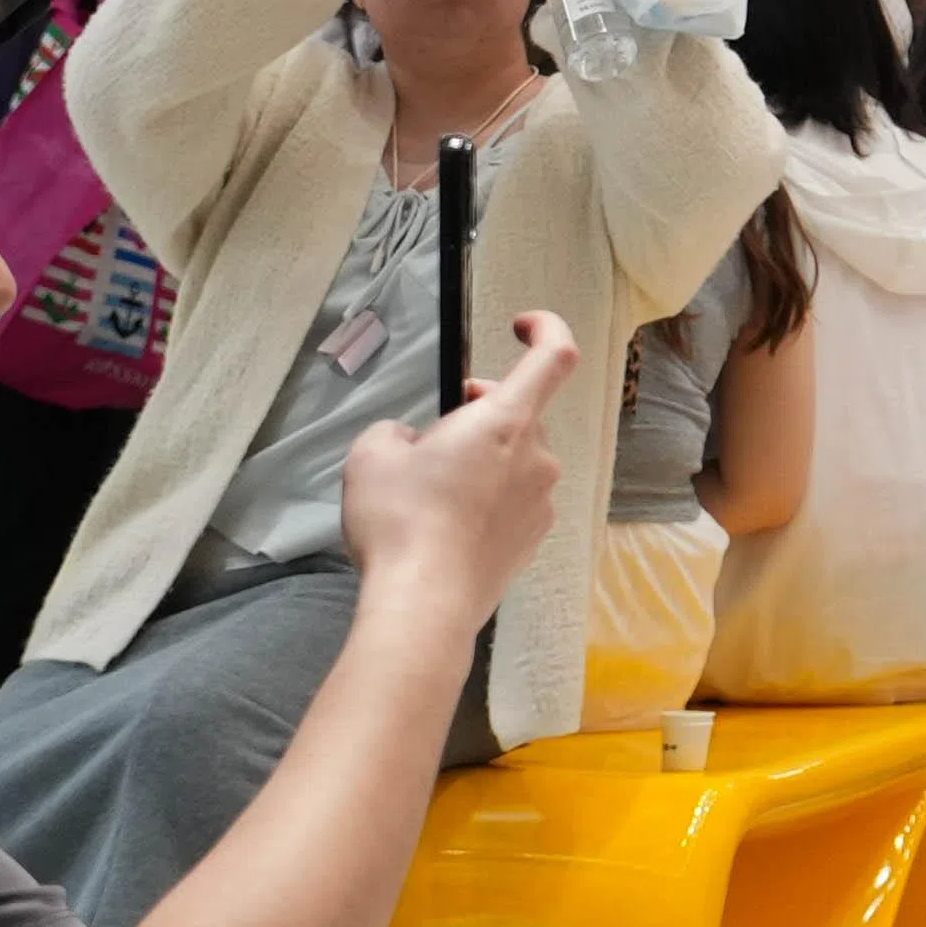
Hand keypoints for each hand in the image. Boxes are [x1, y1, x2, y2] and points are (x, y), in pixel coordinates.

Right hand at [334, 312, 576, 614]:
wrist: (424, 602)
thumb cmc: (402, 524)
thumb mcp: (372, 454)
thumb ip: (394, 430)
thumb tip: (409, 441)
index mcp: (506, 421)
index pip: (553, 356)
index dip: (547, 329)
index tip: (525, 324)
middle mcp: (537, 457)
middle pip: (524, 412)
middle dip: (486, 409)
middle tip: (445, 425)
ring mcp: (540, 502)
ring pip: (518, 460)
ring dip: (485, 459)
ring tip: (436, 485)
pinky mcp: (532, 539)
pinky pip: (515, 501)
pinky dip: (488, 499)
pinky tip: (448, 522)